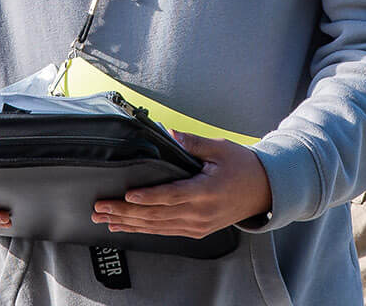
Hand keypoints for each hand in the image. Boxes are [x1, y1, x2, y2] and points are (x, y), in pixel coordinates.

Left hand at [92, 131, 270, 238]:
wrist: (265, 190)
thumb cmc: (243, 166)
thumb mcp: (220, 148)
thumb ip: (192, 143)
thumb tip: (169, 133)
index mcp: (206, 191)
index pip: (171, 196)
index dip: (148, 197)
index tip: (127, 195)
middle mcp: (200, 213)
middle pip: (157, 215)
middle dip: (125, 212)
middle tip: (100, 207)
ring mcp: (198, 225)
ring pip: (158, 227)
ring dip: (129, 223)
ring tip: (105, 219)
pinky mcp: (197, 230)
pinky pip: (166, 231)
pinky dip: (143, 229)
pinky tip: (126, 226)